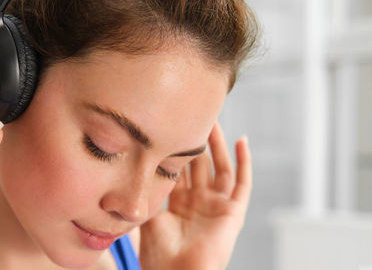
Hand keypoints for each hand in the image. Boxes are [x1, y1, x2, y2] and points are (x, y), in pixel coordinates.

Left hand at [139, 122, 252, 269]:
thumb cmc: (159, 256)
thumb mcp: (146, 217)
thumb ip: (143, 195)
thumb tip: (126, 172)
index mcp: (179, 204)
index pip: (180, 169)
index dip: (176, 148)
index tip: (170, 125)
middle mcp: (199, 202)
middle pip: (201, 164)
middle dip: (197, 141)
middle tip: (192, 115)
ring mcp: (217, 206)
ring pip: (221, 167)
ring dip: (218, 145)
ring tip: (214, 120)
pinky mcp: (233, 212)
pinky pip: (243, 184)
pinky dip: (244, 162)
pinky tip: (242, 141)